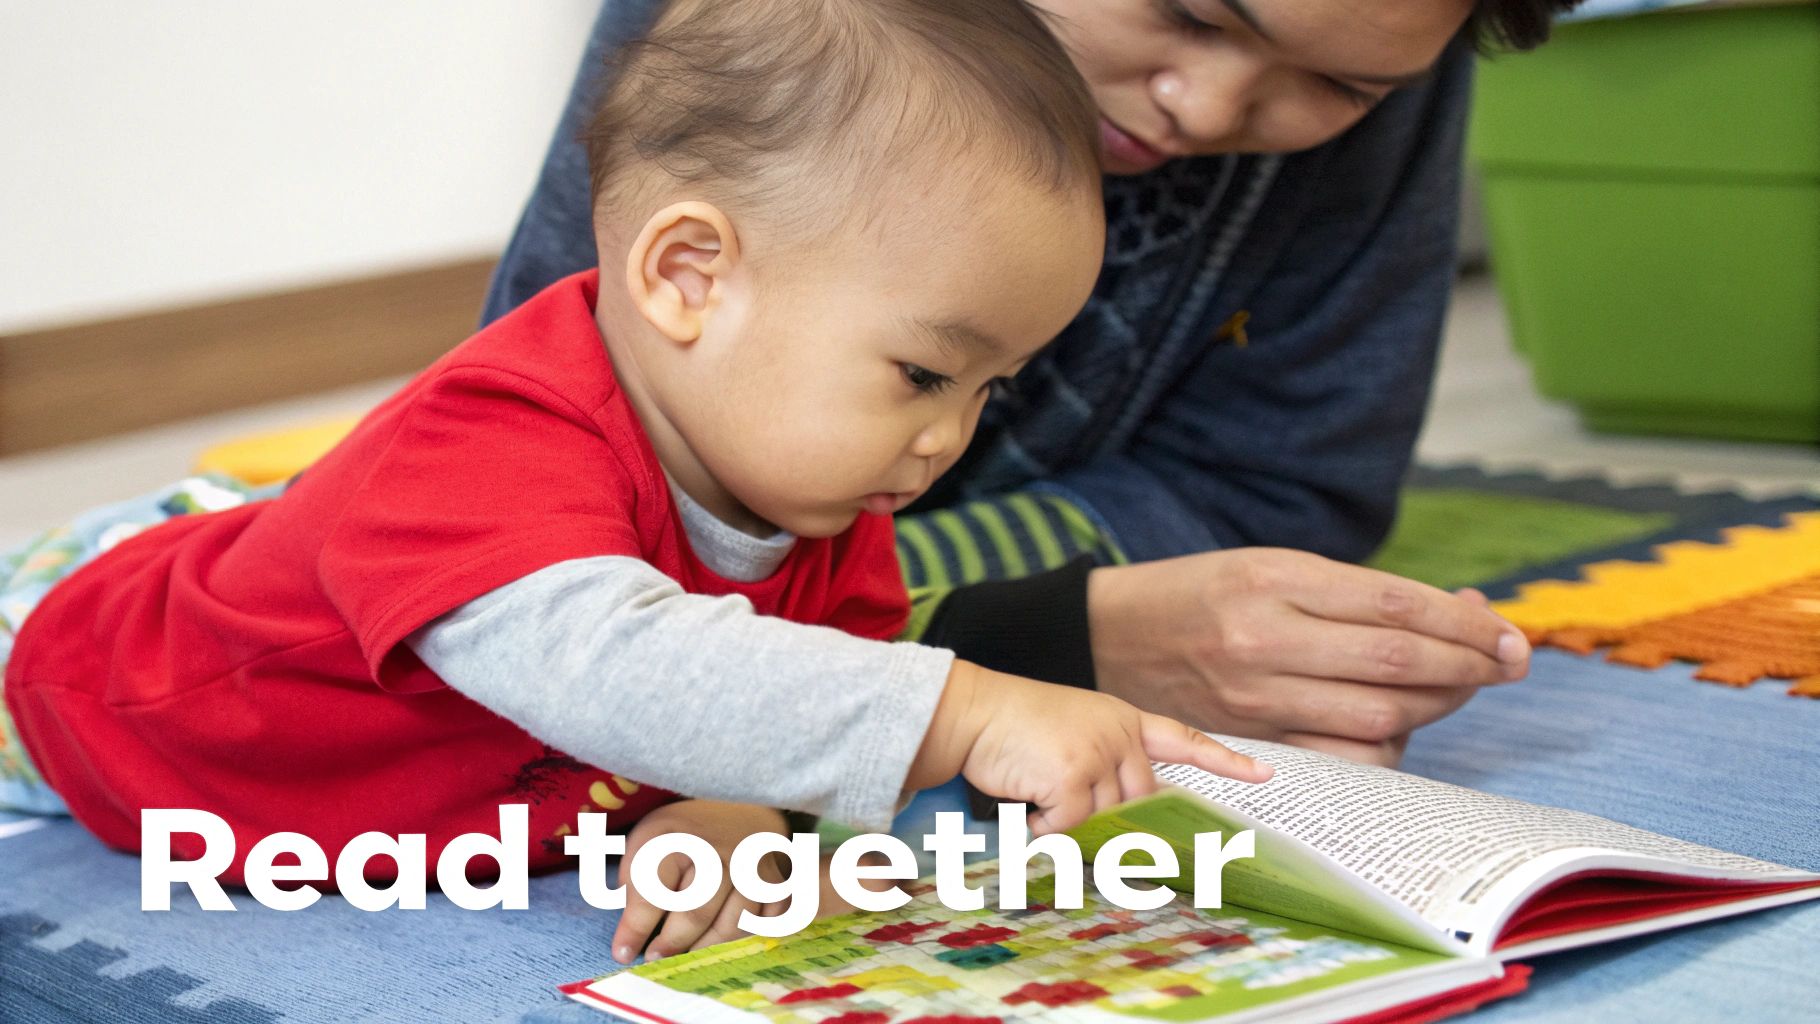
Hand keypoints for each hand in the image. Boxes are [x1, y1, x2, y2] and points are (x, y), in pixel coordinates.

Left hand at [611, 800, 790, 962]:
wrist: (737, 806)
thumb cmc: (683, 833)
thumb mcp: (647, 841)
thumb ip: (634, 882)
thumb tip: (631, 931)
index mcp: (677, 841)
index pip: (652, 894)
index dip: (634, 930)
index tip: (622, 953)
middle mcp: (718, 854)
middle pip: (696, 914)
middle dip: (672, 943)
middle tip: (655, 957)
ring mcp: (752, 868)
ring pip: (734, 924)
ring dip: (708, 946)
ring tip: (689, 953)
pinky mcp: (776, 880)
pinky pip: (770, 920)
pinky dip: (752, 936)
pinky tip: (730, 939)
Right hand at [908, 662, 1272, 835]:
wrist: (970, 711)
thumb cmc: (1012, 726)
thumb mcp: (1071, 732)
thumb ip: (1103, 764)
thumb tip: (1125, 821)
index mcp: (1123, 720)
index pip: (1184, 740)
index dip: (1225, 761)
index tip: (1265, 775)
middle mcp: (1119, 734)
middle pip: (1141, 802)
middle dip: (1109, 821)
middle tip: (1067, 816)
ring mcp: (1099, 753)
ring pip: (1106, 819)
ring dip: (1070, 826)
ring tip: (1036, 802)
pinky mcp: (1074, 775)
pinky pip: (1072, 828)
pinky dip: (1047, 830)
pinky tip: (1028, 810)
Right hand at [1085, 548, 1529, 765]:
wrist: (1106, 638)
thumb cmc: (1203, 594)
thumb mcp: (1274, 566)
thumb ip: (1361, 593)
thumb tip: (1464, 608)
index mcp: (1274, 578)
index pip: (1397, 605)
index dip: (1466, 623)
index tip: (1508, 632)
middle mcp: (1265, 639)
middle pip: (1398, 663)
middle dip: (1470, 665)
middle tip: (1509, 662)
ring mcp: (1256, 697)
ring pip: (1379, 715)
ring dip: (1440, 704)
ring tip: (1465, 686)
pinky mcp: (1250, 738)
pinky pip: (1342, 757)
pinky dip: (1388, 746)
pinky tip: (1404, 725)